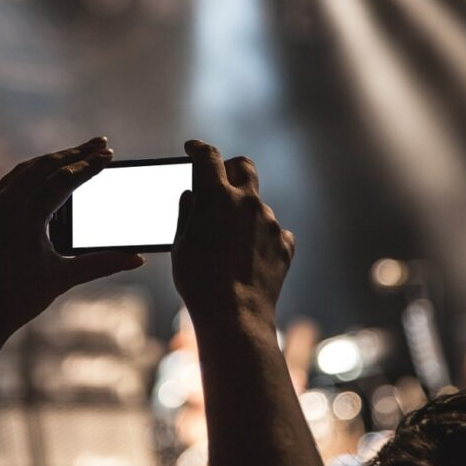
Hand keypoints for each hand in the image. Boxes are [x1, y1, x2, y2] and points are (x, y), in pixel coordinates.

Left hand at [0, 137, 144, 346]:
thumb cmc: (16, 300)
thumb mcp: (62, 279)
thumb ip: (102, 263)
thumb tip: (137, 258)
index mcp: (25, 216)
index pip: (64, 179)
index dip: (90, 166)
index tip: (110, 155)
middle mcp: (5, 204)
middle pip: (45, 166)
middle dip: (75, 153)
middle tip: (100, 142)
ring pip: (26, 170)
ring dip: (53, 159)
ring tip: (77, 153)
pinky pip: (11, 181)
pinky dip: (32, 171)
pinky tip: (43, 173)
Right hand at [171, 140, 294, 334]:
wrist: (235, 316)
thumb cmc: (199, 282)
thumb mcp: (180, 244)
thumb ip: (188, 213)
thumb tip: (193, 196)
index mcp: (215, 196)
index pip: (208, 156)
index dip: (198, 149)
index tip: (192, 149)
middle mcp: (247, 202)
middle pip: (244, 166)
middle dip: (231, 168)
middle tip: (220, 181)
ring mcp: (270, 222)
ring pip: (258, 205)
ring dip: (244, 213)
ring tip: (230, 243)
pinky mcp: (285, 244)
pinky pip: (274, 232)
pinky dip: (262, 238)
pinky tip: (250, 257)